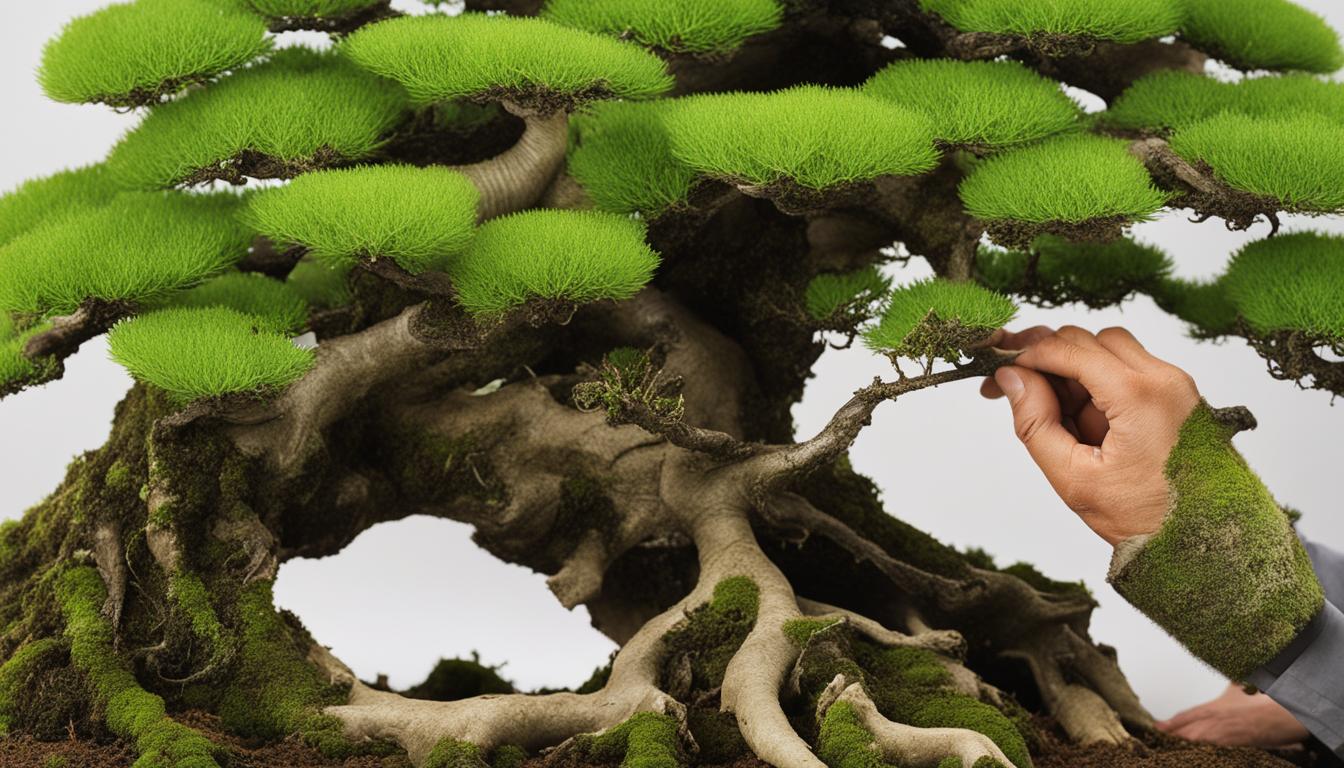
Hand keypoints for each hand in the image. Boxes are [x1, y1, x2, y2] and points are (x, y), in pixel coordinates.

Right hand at [981, 326, 1200, 545]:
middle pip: (1089, 339)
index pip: (1068, 349)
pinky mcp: (1177, 395)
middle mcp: (1163, 378)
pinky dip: (1098, 381)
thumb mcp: (1074, 478)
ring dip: (1075, 367)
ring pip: (1109, 348)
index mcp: (1139, 395)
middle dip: (1047, 356)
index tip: (1000, 371)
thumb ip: (1035, 423)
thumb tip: (1011, 379)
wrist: (1206, 538)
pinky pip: (1128, 368)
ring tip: (1056, 411)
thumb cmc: (1146, 518)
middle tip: (1016, 385)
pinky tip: (1085, 418)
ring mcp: (1175, 384)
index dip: (1027, 356)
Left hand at [1156, 683, 1309, 747]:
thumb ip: (1227, 685)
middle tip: (1159, 738)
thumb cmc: (1260, 701)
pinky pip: (1212, 749)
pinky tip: (1193, 749)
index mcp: (1212, 708)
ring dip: (1184, 742)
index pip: (1185, 717)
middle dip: (1172, 735)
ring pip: (1197, 742)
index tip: (1157, 726)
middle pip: (1186, 733)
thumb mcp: (1237, 687)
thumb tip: (1226, 678)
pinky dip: (1201, 748)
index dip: (1169, 724)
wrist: (1280, 716)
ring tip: (1171, 744)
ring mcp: (1223, 738)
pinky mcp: (1233, 747)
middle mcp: (1214, 723)